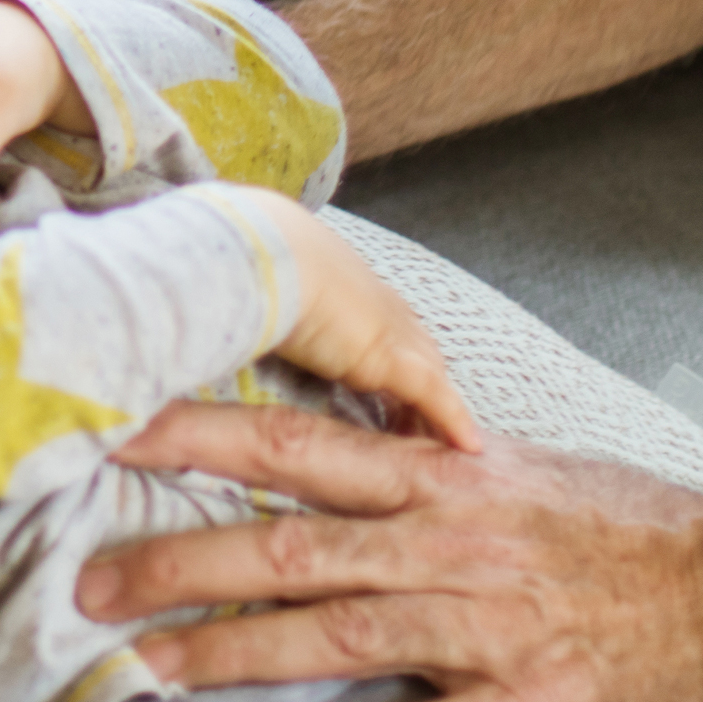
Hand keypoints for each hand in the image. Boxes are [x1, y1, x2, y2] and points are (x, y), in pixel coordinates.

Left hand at [70, 402, 702, 701]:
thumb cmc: (622, 522)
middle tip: (90, 584)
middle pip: (290, 547)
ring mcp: (483, 625)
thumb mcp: (512, 464)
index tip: (117, 434)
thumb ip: (418, 461)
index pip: (296, 444)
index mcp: (440, 478)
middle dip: (180, 563)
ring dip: (234, 655)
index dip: (201, 437)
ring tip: (148, 673)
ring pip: (335, 635)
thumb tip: (329, 444)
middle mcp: (448, 543)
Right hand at [261, 202, 479, 455]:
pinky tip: (467, 446)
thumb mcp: (264, 289)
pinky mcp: (396, 360)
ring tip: (439, 442)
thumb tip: (236, 318)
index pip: (387, 326)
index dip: (393, 355)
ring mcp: (393, 331)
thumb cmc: (253, 263)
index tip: (391, 384)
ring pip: (432, 375)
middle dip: (425, 382)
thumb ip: (266, 310)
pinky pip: (436, 398)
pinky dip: (451, 421)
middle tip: (423, 421)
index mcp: (351, 285)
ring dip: (438, 407)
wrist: (266, 255)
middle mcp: (381, 305)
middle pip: (419, 350)